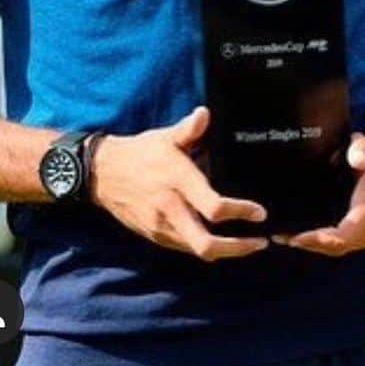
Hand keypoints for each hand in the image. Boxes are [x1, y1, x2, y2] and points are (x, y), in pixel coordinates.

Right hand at [91, 106, 268, 260]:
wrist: (103, 175)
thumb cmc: (141, 153)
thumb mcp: (166, 137)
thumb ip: (189, 128)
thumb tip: (205, 113)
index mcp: (177, 181)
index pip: (213, 206)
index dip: (240, 212)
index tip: (260, 212)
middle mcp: (170, 209)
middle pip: (206, 243)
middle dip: (237, 248)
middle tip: (261, 242)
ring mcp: (161, 227)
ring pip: (197, 251)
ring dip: (226, 252)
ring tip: (250, 245)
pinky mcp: (156, 236)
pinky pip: (186, 248)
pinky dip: (207, 250)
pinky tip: (224, 243)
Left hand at [274, 132, 364, 256]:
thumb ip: (360, 149)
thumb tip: (358, 161)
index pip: (346, 233)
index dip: (320, 240)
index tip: (295, 238)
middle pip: (342, 245)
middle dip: (313, 244)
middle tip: (283, 238)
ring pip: (346, 249)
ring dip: (320, 246)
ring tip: (291, 238)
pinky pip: (354, 245)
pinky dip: (334, 244)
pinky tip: (314, 237)